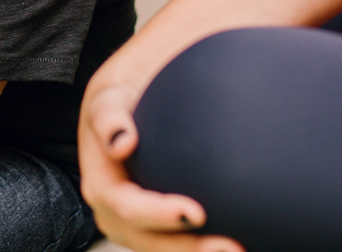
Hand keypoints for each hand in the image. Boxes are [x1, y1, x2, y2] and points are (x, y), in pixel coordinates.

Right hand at [78, 81, 242, 251]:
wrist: (121, 117)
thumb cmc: (117, 105)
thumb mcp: (107, 102)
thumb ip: (108, 118)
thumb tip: (121, 141)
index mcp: (101, 187)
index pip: (128, 208)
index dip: (159, 215)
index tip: (195, 213)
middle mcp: (116, 216)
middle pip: (152, 242)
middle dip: (190, 248)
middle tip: (231, 247)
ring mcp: (138, 229)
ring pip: (168, 249)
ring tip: (239, 249)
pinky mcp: (159, 231)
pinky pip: (181, 244)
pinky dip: (204, 245)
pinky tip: (240, 243)